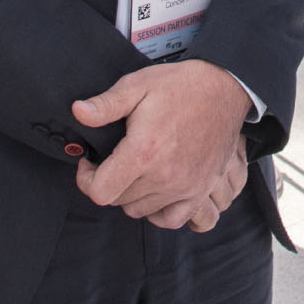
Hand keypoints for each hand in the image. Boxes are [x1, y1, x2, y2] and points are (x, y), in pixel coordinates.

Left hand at [71, 60, 250, 224]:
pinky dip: (158, 211)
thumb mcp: (138, 84)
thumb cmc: (181, 85)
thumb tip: (78, 112)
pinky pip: (171, 219)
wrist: (226, 88)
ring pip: (140, 210)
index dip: (86, 179)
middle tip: (114, 160)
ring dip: (131, 195)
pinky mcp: (201, 190)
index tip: (90, 164)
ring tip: (135, 170)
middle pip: (118, 200)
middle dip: (108, 181)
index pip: (100, 191)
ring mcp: (185, 187)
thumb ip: (106, 104)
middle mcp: (164, 176)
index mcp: (144, 151)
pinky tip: (154, 192)